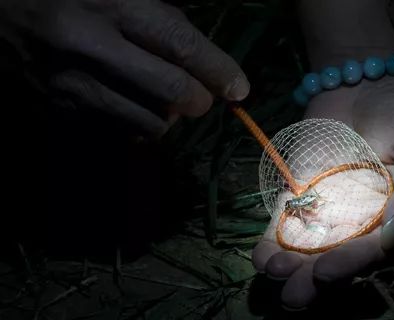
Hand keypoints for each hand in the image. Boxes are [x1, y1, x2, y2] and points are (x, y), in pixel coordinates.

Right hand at [0, 0, 248, 135]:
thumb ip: (158, 14)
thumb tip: (201, 55)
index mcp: (109, 4)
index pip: (180, 44)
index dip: (218, 69)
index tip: (239, 88)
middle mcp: (91, 46)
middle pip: (172, 90)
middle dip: (199, 99)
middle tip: (203, 98)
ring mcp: (70, 84)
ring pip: (148, 122)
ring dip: (168, 118)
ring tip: (163, 103)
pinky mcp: (55, 111)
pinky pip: (116, 134)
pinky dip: (135, 127)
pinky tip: (130, 109)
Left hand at [252, 76, 393, 309]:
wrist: (359, 82)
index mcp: (392, 217)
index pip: (373, 250)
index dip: (352, 264)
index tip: (327, 271)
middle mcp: (358, 223)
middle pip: (337, 260)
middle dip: (314, 281)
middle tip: (295, 295)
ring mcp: (325, 212)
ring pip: (307, 250)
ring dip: (290, 267)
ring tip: (275, 273)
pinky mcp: (296, 197)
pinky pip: (283, 225)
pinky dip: (271, 243)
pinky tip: (261, 256)